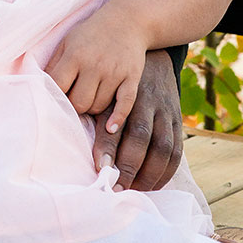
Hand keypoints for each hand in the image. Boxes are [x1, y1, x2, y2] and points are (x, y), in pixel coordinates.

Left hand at [45, 9, 147, 133]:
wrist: (126, 21)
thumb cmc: (91, 34)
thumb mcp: (68, 41)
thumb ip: (54, 64)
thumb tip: (41, 87)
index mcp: (75, 56)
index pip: (59, 87)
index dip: (55, 98)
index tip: (57, 99)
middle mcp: (94, 65)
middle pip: (79, 103)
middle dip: (75, 106)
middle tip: (76, 100)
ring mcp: (114, 72)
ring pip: (99, 107)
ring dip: (93, 108)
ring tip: (91, 98)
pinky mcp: (131, 77)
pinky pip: (125, 104)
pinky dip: (117, 119)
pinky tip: (110, 128)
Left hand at [92, 49, 182, 190]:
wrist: (152, 53)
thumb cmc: (116, 73)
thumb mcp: (102, 81)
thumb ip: (90, 104)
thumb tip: (65, 130)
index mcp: (122, 90)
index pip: (114, 121)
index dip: (107, 146)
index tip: (100, 168)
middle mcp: (146, 100)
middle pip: (140, 137)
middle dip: (129, 166)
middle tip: (115, 188)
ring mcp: (165, 110)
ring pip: (162, 146)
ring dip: (149, 173)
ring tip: (133, 190)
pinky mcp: (177, 119)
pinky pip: (176, 150)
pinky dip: (166, 171)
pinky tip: (153, 184)